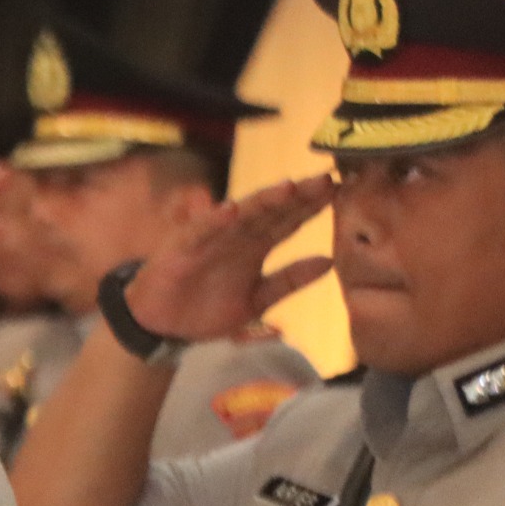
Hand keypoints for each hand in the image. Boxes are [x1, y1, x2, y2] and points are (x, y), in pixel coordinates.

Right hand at [123, 176, 336, 341]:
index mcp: (256, 247)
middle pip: (271, 212)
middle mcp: (237, 237)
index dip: (313, 206)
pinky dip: (214, 221)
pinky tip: (231, 210)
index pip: (289, 221)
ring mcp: (210, 240)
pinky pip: (200, 232)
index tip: (341, 191)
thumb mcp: (257, 300)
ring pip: (242, 216)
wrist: (163, 326)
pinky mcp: (182, 248)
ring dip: (263, 201)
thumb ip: (289, 281)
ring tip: (288, 188)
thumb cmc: (208, 309)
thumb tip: (329, 262)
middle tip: (325, 180)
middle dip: (298, 196)